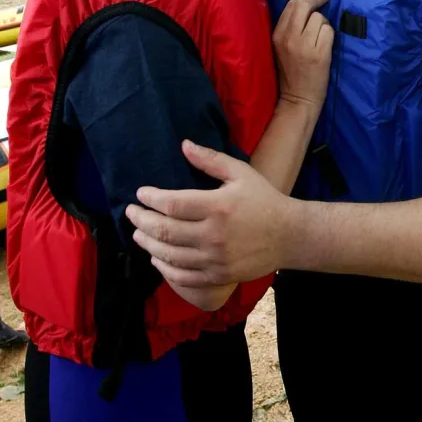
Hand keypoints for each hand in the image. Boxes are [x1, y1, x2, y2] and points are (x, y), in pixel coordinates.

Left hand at [126, 141, 292, 286]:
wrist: (290, 236)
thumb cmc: (264, 200)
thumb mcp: (241, 173)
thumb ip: (210, 160)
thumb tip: (184, 144)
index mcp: (218, 206)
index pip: (172, 204)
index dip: (150, 199)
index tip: (140, 194)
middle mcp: (214, 234)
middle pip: (164, 231)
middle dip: (141, 221)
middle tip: (131, 214)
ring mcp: (215, 259)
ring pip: (169, 255)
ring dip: (148, 245)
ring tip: (138, 235)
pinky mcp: (218, 276)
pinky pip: (183, 277)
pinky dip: (165, 269)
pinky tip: (157, 259)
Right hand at [273, 0, 333, 109]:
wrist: (297, 98)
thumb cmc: (291, 73)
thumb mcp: (281, 48)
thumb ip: (290, 28)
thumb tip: (306, 6)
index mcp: (277, 35)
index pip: (291, 5)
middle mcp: (289, 38)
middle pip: (304, 6)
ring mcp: (305, 46)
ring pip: (319, 18)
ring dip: (323, 24)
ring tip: (320, 37)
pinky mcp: (320, 54)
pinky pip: (329, 31)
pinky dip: (330, 35)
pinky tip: (325, 45)